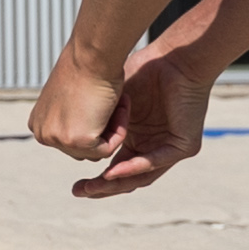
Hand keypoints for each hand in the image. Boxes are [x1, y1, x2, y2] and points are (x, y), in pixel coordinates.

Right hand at [34, 37, 211, 198]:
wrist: (175, 58)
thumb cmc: (145, 71)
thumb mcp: (113, 99)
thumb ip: (96, 116)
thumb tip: (64, 126)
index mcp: (137, 138)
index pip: (114, 166)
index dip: (95, 175)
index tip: (70, 174)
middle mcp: (152, 147)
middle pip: (125, 176)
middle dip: (100, 187)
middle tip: (77, 191)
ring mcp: (169, 148)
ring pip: (141, 175)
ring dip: (115, 183)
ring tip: (93, 187)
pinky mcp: (184, 146)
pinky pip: (156, 161)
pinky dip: (134, 167)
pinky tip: (114, 170)